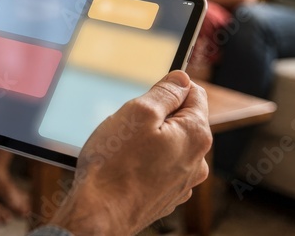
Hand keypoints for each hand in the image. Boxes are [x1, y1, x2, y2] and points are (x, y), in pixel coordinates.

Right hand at [49, 71, 211, 233]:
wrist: (98, 215)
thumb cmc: (114, 165)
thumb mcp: (138, 113)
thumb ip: (165, 92)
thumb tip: (181, 79)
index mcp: (195, 135)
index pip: (194, 93)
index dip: (169, 87)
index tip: (147, 94)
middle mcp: (196, 161)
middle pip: (180, 120)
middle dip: (155, 116)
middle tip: (128, 124)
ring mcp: (182, 183)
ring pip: (167, 144)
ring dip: (148, 140)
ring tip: (121, 149)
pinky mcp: (165, 197)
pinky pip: (158, 167)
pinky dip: (143, 163)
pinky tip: (123, 168)